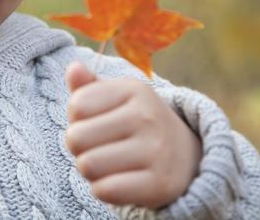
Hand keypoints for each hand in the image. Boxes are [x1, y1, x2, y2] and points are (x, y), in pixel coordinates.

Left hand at [64, 62, 202, 208]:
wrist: (186, 158)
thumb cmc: (136, 124)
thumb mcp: (116, 99)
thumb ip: (88, 86)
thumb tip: (73, 68)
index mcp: (134, 89)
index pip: (76, 106)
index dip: (77, 119)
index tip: (97, 123)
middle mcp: (147, 117)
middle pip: (76, 138)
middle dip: (79, 148)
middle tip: (100, 148)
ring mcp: (156, 151)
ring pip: (87, 165)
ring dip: (90, 170)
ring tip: (109, 165)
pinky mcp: (159, 185)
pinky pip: (104, 190)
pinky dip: (102, 189)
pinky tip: (119, 182)